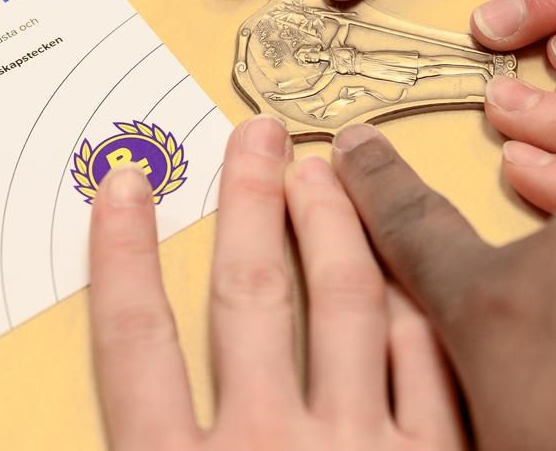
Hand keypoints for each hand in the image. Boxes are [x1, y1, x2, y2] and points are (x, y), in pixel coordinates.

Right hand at [88, 116, 463, 449]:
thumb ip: (157, 446)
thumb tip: (138, 389)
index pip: (137, 345)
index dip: (125, 256)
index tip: (127, 183)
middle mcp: (268, 449)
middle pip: (252, 298)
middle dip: (253, 204)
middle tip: (260, 137)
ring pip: (349, 309)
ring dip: (337, 228)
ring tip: (330, 168)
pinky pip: (429, 364)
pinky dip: (415, 305)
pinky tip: (411, 259)